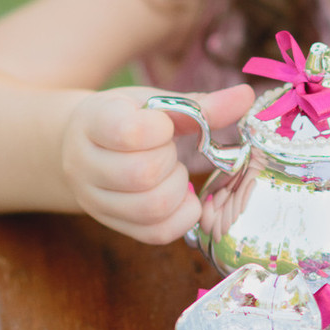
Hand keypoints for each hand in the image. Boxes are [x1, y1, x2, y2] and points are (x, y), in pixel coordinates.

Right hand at [61, 83, 253, 243]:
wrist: (83, 146)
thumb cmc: (126, 118)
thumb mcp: (154, 102)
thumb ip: (198, 104)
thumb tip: (245, 96)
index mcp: (92, 121)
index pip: (128, 132)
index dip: (159, 129)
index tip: (163, 125)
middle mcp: (84, 165)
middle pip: (143, 174)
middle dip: (171, 161)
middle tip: (169, 150)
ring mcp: (95, 201)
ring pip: (151, 208)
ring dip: (178, 188)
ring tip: (172, 172)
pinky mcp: (115, 225)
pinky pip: (157, 233)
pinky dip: (182, 215)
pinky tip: (181, 195)